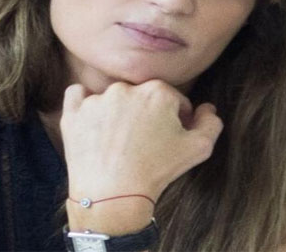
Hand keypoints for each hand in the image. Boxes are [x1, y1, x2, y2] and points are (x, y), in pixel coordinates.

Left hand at [60, 79, 222, 202]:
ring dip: (118, 112)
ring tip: (119, 141)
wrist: (113, 198)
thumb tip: (207, 108)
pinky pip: (78, 95)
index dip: (176, 120)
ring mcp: (97, 99)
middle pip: (143, 97)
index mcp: (158, 91)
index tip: (169, 139)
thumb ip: (211, 123)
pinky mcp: (74, 112)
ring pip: (113, 97)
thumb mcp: (199, 149)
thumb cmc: (157, 172)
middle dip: (147, 115)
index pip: (173, 99)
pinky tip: (93, 122)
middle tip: (144, 143)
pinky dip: (85, 104)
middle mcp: (126, 88)